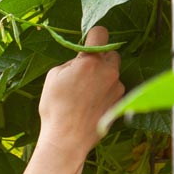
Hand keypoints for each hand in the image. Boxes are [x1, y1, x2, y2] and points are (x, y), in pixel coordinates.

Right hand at [37, 26, 125, 157]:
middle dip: (100, 60)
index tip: (87, 44)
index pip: (100, 33)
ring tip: (85, 94)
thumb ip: (71, 63)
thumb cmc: (55, 108)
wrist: (67, 139)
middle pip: (110, 54)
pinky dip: (105, 93)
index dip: (93, 37)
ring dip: (102, 78)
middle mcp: (109, 71)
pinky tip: (91, 105)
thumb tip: (80, 62)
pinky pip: (114, 90)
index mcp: (90, 61)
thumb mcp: (53, 77)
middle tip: (84, 73)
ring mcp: (117, 87)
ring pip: (112, 73)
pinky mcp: (120, 102)